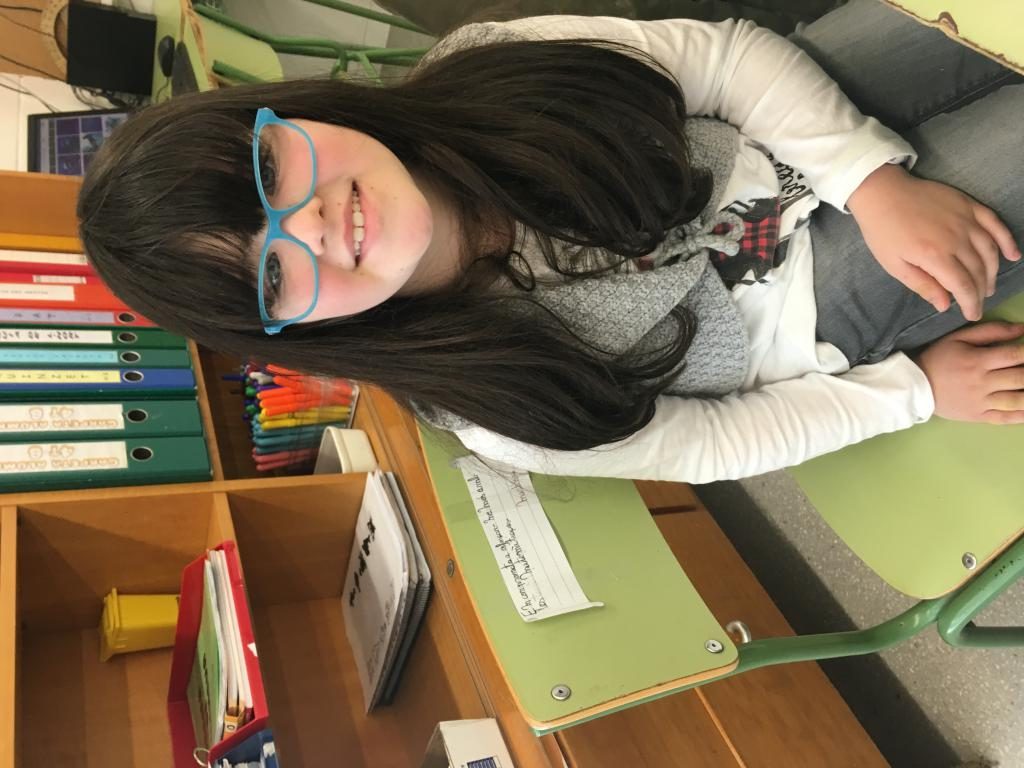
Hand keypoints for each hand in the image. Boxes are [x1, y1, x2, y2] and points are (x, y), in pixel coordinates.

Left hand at [848, 164, 1020, 321]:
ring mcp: (965, 220)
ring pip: (990, 251)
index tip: (972, 315)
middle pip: (979, 271)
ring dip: (993, 272)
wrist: (883, 193)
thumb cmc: (883, 232)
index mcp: (935, 255)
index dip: (971, 303)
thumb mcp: (894, 265)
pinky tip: (1013, 255)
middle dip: (981, 292)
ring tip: (988, 286)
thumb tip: (945, 305)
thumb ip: (922, 285)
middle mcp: (956, 238)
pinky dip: (1007, 240)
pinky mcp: (969, 205)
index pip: (963, 286)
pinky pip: (995, 223)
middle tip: (978, 303)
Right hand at [915, 322, 1023, 423]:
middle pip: (1021, 378)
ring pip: (1018, 400)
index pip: (1016, 355)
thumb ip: (991, 332)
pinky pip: (1006, 418)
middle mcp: (983, 382)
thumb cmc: (938, 358)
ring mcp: (982, 401)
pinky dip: (1023, 415)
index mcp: (979, 360)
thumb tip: (1022, 329)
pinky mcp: (979, 416)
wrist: (915, 387)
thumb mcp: (958, 338)